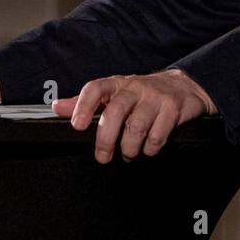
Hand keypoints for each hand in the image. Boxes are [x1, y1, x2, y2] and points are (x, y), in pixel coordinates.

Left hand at [52, 69, 215, 162]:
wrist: (182, 86)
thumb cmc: (141, 94)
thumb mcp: (114, 94)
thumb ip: (86, 102)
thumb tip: (57, 107)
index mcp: (116, 83)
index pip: (95, 88)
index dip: (83, 106)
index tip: (77, 126)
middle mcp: (135, 87)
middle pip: (115, 112)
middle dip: (105, 139)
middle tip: (102, 157)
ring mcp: (155, 97)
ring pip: (137, 127)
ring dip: (129, 148)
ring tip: (128, 155)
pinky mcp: (173, 109)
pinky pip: (158, 136)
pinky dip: (150, 149)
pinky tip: (147, 149)